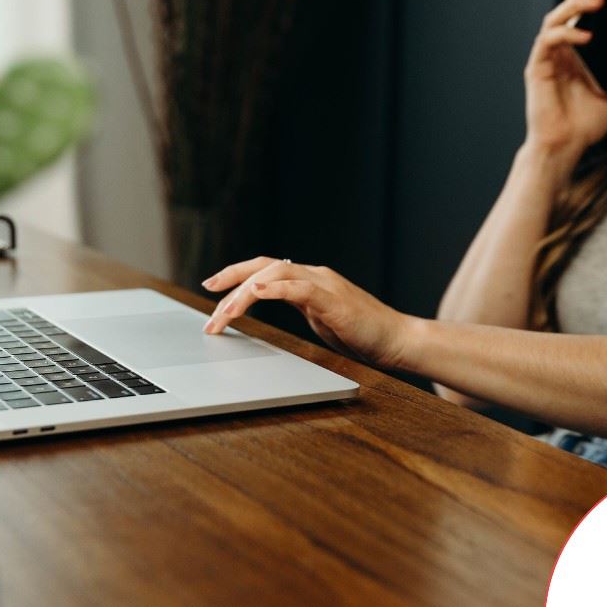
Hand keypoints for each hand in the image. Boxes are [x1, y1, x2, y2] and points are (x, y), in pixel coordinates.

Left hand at [201, 256, 415, 369]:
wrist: (397, 340)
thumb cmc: (363, 334)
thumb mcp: (321, 319)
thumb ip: (299, 308)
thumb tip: (273, 305)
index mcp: (309, 281)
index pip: (265, 270)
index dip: (237, 275)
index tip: (212, 287)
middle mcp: (314, 275)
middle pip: (264, 267)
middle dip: (232, 282)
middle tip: (210, 301)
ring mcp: (325, 285)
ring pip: (276, 275)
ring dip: (245, 293)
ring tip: (226, 311)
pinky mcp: (334, 300)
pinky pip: (300, 288)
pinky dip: (276, 288)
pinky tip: (257, 293)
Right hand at [525, 0, 606, 165]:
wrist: (565, 148)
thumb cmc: (584, 128)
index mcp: (574, 57)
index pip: (580, 19)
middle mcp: (558, 54)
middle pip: (566, 12)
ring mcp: (546, 60)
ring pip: (554, 20)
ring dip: (574, 8)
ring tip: (596, 3)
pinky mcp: (537, 68)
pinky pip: (548, 41)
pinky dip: (566, 34)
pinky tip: (585, 36)